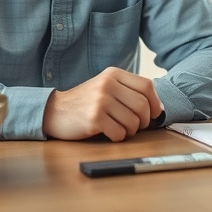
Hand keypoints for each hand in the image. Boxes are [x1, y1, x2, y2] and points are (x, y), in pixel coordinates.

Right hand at [42, 67, 162, 141]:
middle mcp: (107, 84)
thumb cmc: (85, 102)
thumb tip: (157, 107)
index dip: (155, 102)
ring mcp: (100, 101)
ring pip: (133, 122)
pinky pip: (120, 133)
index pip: (147, 86)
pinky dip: (119, 137)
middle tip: (136, 125)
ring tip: (120, 129)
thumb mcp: (105, 86)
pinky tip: (109, 133)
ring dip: (131, 131)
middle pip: (142, 105)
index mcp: (113, 74)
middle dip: (144, 120)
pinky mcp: (94, 118)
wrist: (54, 111)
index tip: (154, 113)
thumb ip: (128, 91)